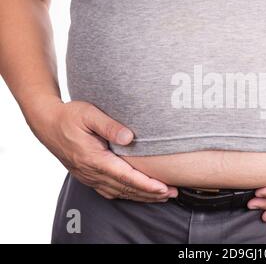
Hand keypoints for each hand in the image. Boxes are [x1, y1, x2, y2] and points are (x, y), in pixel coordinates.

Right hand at [28, 99, 177, 201]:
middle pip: (125, 188)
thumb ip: (109, 126)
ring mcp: (88, 176)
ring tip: (162, 196)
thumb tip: (130, 137)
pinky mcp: (87, 176)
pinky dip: (127, 194)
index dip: (146, 184)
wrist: (46, 123)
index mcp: (93, 158)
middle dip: (150, 194)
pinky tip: (138, 194)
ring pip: (119, 192)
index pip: (125, 176)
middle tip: (172, 194)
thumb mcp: (89, 114)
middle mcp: (91, 172)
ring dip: (141, 196)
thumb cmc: (70, 116)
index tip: (164, 188)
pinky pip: (110, 191)